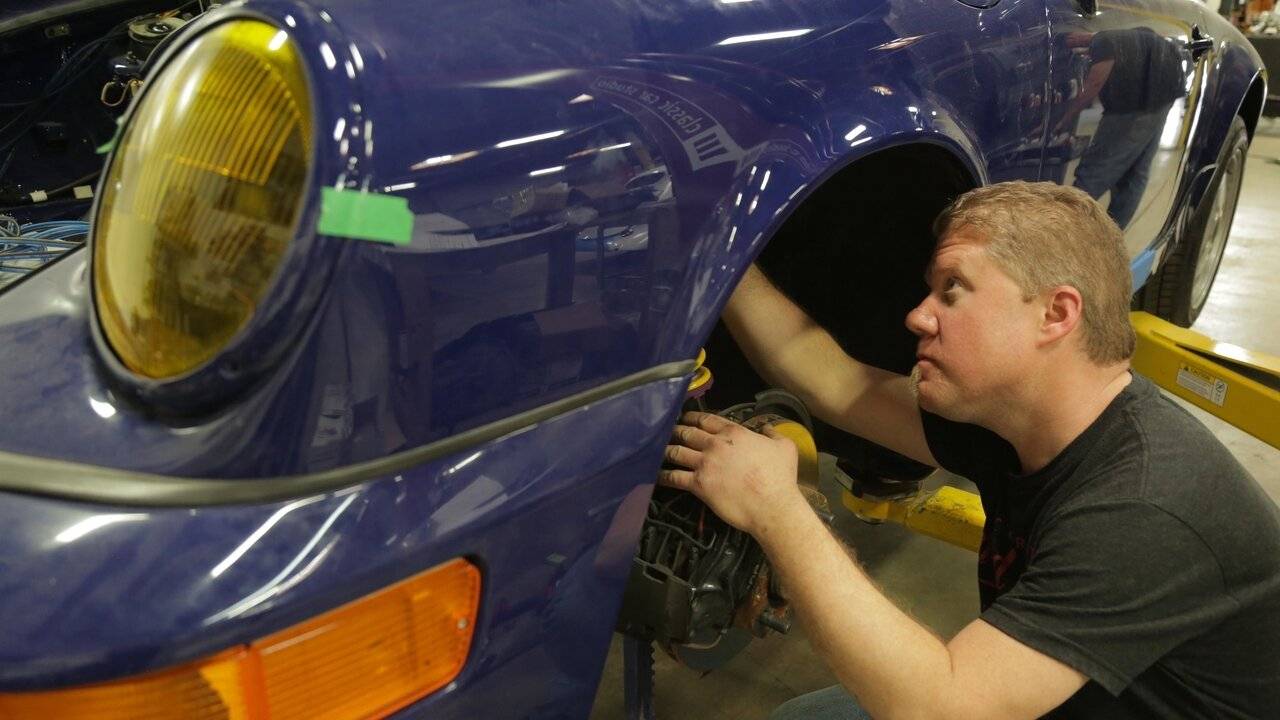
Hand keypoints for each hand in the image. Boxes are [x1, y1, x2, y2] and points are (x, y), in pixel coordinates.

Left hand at [660, 411, 808, 536]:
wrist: (773, 506)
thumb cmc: (781, 477)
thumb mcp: (785, 447)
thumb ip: (773, 434)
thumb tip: (767, 429)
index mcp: (734, 433)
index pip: (707, 419)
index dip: (693, 417)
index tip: (686, 417)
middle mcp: (715, 444)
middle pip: (688, 433)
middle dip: (676, 431)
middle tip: (669, 432)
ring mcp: (705, 463)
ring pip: (677, 452)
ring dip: (666, 450)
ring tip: (659, 450)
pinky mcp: (698, 484)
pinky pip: (674, 477)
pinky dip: (663, 475)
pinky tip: (657, 475)